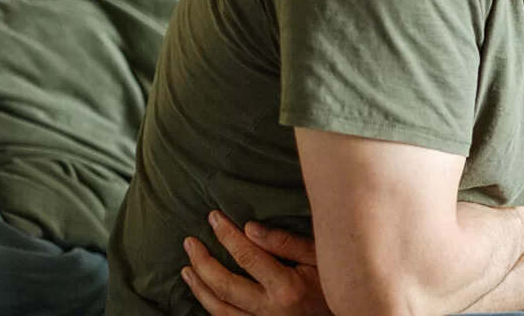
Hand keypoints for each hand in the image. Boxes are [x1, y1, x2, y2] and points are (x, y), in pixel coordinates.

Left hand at [182, 211, 330, 315]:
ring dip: (199, 288)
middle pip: (225, 286)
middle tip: (190, 242)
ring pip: (220, 309)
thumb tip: (249, 228)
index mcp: (287, 287)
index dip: (226, 235)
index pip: (247, 256)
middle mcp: (271, 309)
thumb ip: (286, 243)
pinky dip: (212, 308)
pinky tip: (204, 295)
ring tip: (187, 269)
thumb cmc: (336, 283)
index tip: (213, 217)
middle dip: (203, 262)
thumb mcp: (320, 257)